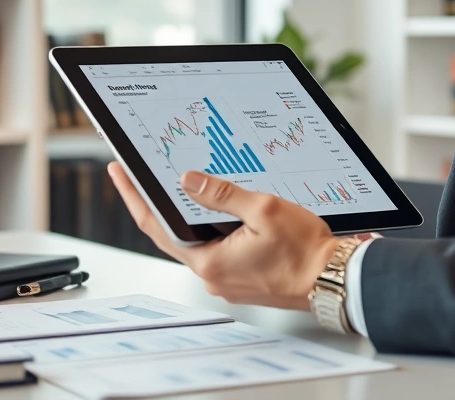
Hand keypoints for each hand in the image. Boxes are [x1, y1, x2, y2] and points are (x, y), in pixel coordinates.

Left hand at [107, 162, 339, 310]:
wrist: (334, 280)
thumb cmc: (306, 252)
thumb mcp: (263, 210)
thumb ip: (222, 195)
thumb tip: (188, 181)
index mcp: (210, 263)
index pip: (157, 226)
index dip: (134, 197)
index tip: (120, 174)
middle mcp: (213, 277)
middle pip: (173, 235)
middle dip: (159, 203)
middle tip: (143, 174)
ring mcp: (227, 281)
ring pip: (198, 242)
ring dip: (191, 216)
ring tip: (187, 185)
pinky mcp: (242, 279)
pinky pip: (218, 249)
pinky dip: (214, 229)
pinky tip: (223, 210)